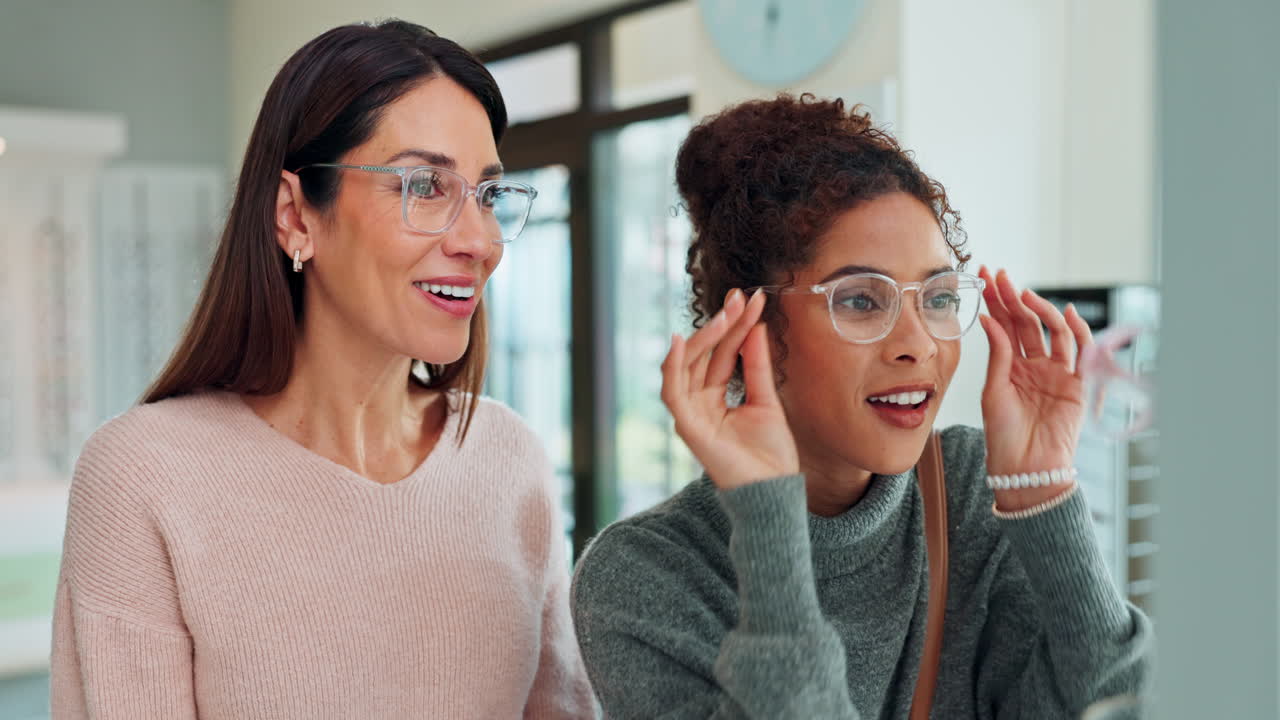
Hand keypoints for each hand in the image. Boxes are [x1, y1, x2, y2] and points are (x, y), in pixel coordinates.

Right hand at [661, 289, 798, 490]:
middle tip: (739, 299)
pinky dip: (672, 366)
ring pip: (685, 366)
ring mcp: (690, 414)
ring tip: (725, 314)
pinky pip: (672, 392)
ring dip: (703, 337)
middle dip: (721, 324)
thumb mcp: (767, 400)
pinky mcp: (687, 427)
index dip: (736, 326)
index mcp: (714, 397)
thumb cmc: (770, 454)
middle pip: (704, 355)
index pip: (722, 353)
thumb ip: (756, 366)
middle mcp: (698, 403)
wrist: (774, 491)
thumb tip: (755, 327)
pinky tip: (679, 341)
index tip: (753, 300)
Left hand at [978, 267, 1093, 510]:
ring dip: (1038, 309)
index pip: (1003, 326)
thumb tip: (989, 320)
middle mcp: (1034, 366)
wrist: (1025, 468)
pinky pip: (1081, 352)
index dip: (995, 301)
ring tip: (1021, 293)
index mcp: (1010, 367)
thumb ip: (997, 356)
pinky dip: (1077, 331)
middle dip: (1011, 297)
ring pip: (1051, 332)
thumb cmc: (1004, 437)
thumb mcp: (993, 391)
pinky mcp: (1078, 384)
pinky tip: (1065, 313)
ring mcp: (1057, 373)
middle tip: (998, 274)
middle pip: (1025, 323)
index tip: (982, 278)